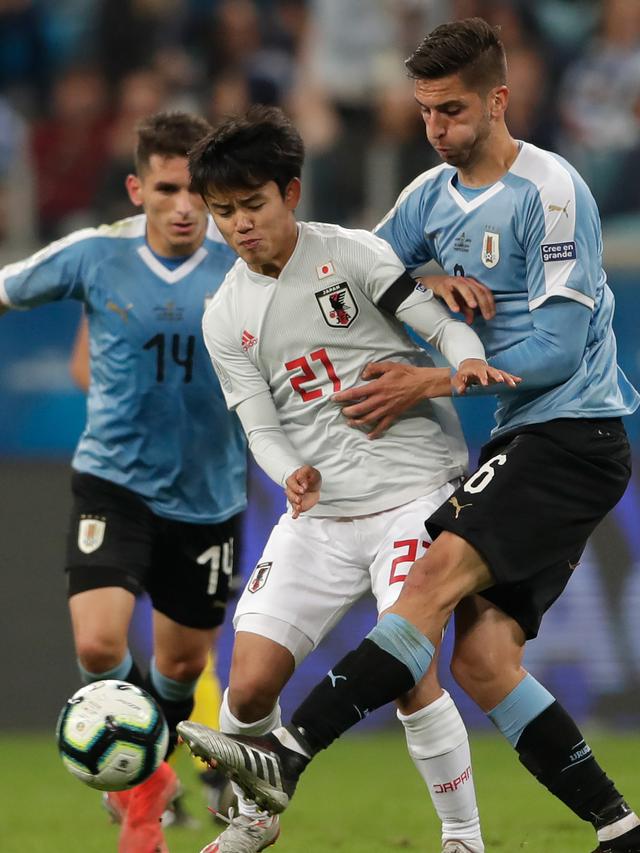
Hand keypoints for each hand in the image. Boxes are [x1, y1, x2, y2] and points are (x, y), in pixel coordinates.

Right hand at [285, 465, 321, 517]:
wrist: (315, 485)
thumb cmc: (311, 476)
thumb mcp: (310, 471)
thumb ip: (304, 473)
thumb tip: (299, 479)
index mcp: (293, 479)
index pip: (291, 482)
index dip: (296, 486)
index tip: (304, 489)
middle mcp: (292, 488)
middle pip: (289, 493)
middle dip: (294, 497)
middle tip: (300, 499)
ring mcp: (294, 497)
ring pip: (291, 501)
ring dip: (294, 505)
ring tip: (299, 507)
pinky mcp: (298, 504)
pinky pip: (294, 509)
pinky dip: (294, 513)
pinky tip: (295, 516)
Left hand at [333, 361, 450, 438]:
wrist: (421, 384)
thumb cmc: (404, 373)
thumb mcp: (388, 366)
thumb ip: (373, 368)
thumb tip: (363, 375)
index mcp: (377, 387)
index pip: (355, 393)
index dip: (343, 397)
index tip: (334, 399)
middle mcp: (379, 400)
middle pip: (359, 409)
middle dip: (348, 412)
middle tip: (342, 411)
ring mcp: (386, 409)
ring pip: (368, 419)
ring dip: (357, 422)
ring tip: (350, 422)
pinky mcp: (393, 415)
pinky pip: (383, 426)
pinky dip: (375, 432)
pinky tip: (369, 436)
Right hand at [420, 275, 494, 323]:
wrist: (431, 284)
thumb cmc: (449, 291)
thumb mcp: (460, 302)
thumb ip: (467, 310)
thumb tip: (471, 321)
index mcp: (472, 284)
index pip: (485, 292)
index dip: (490, 304)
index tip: (491, 316)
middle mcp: (465, 281)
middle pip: (478, 290)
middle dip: (483, 303)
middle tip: (486, 316)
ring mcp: (453, 282)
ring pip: (464, 288)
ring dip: (470, 297)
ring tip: (474, 307)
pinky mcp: (442, 286)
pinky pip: (448, 294)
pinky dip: (452, 302)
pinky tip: (455, 310)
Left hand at [452, 358, 520, 394]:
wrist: (470, 364)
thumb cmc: (465, 372)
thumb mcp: (459, 378)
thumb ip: (460, 384)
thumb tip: (461, 391)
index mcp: (476, 369)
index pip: (480, 373)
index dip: (483, 378)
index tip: (485, 384)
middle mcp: (486, 369)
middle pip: (492, 371)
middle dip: (497, 376)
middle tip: (501, 381)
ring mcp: (492, 371)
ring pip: (501, 373)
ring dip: (507, 378)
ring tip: (514, 384)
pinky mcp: (497, 374)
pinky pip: (505, 375)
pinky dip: (512, 377)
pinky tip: (519, 380)